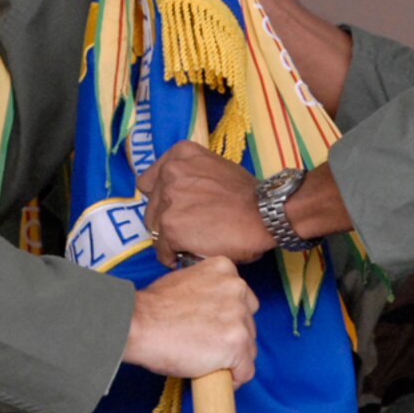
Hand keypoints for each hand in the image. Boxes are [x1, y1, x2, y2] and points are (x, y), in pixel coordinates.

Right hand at [122, 255, 258, 385]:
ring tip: (207, 362)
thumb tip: (212, 312)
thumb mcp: (185, 281)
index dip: (228, 319)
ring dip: (232, 358)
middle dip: (232, 338)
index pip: (242, 299)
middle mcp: (237, 289)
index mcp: (225, 269)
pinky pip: (246, 371)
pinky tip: (215, 377)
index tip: (215, 329)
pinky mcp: (237, 345)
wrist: (139, 324)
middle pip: (248, 324)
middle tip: (208, 347)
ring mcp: (239, 317)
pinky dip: (233, 378)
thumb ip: (207, 291)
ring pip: (249, 348)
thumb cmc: (152, 308)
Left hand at [137, 142, 272, 264]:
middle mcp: (169, 173)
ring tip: (190, 244)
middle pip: (151, 207)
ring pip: (154, 229)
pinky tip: (188, 256)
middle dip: (166, 221)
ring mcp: (168, 200)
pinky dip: (173, 257)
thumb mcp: (215, 167)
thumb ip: (191, 176)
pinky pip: (162, 250)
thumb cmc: (247, 194)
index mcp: (179, 155)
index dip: (160, 199)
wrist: (264, 213)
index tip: (172, 209)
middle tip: (187, 230)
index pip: (149, 181)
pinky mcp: (171, 227)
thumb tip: (181, 196)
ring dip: (169, 239)